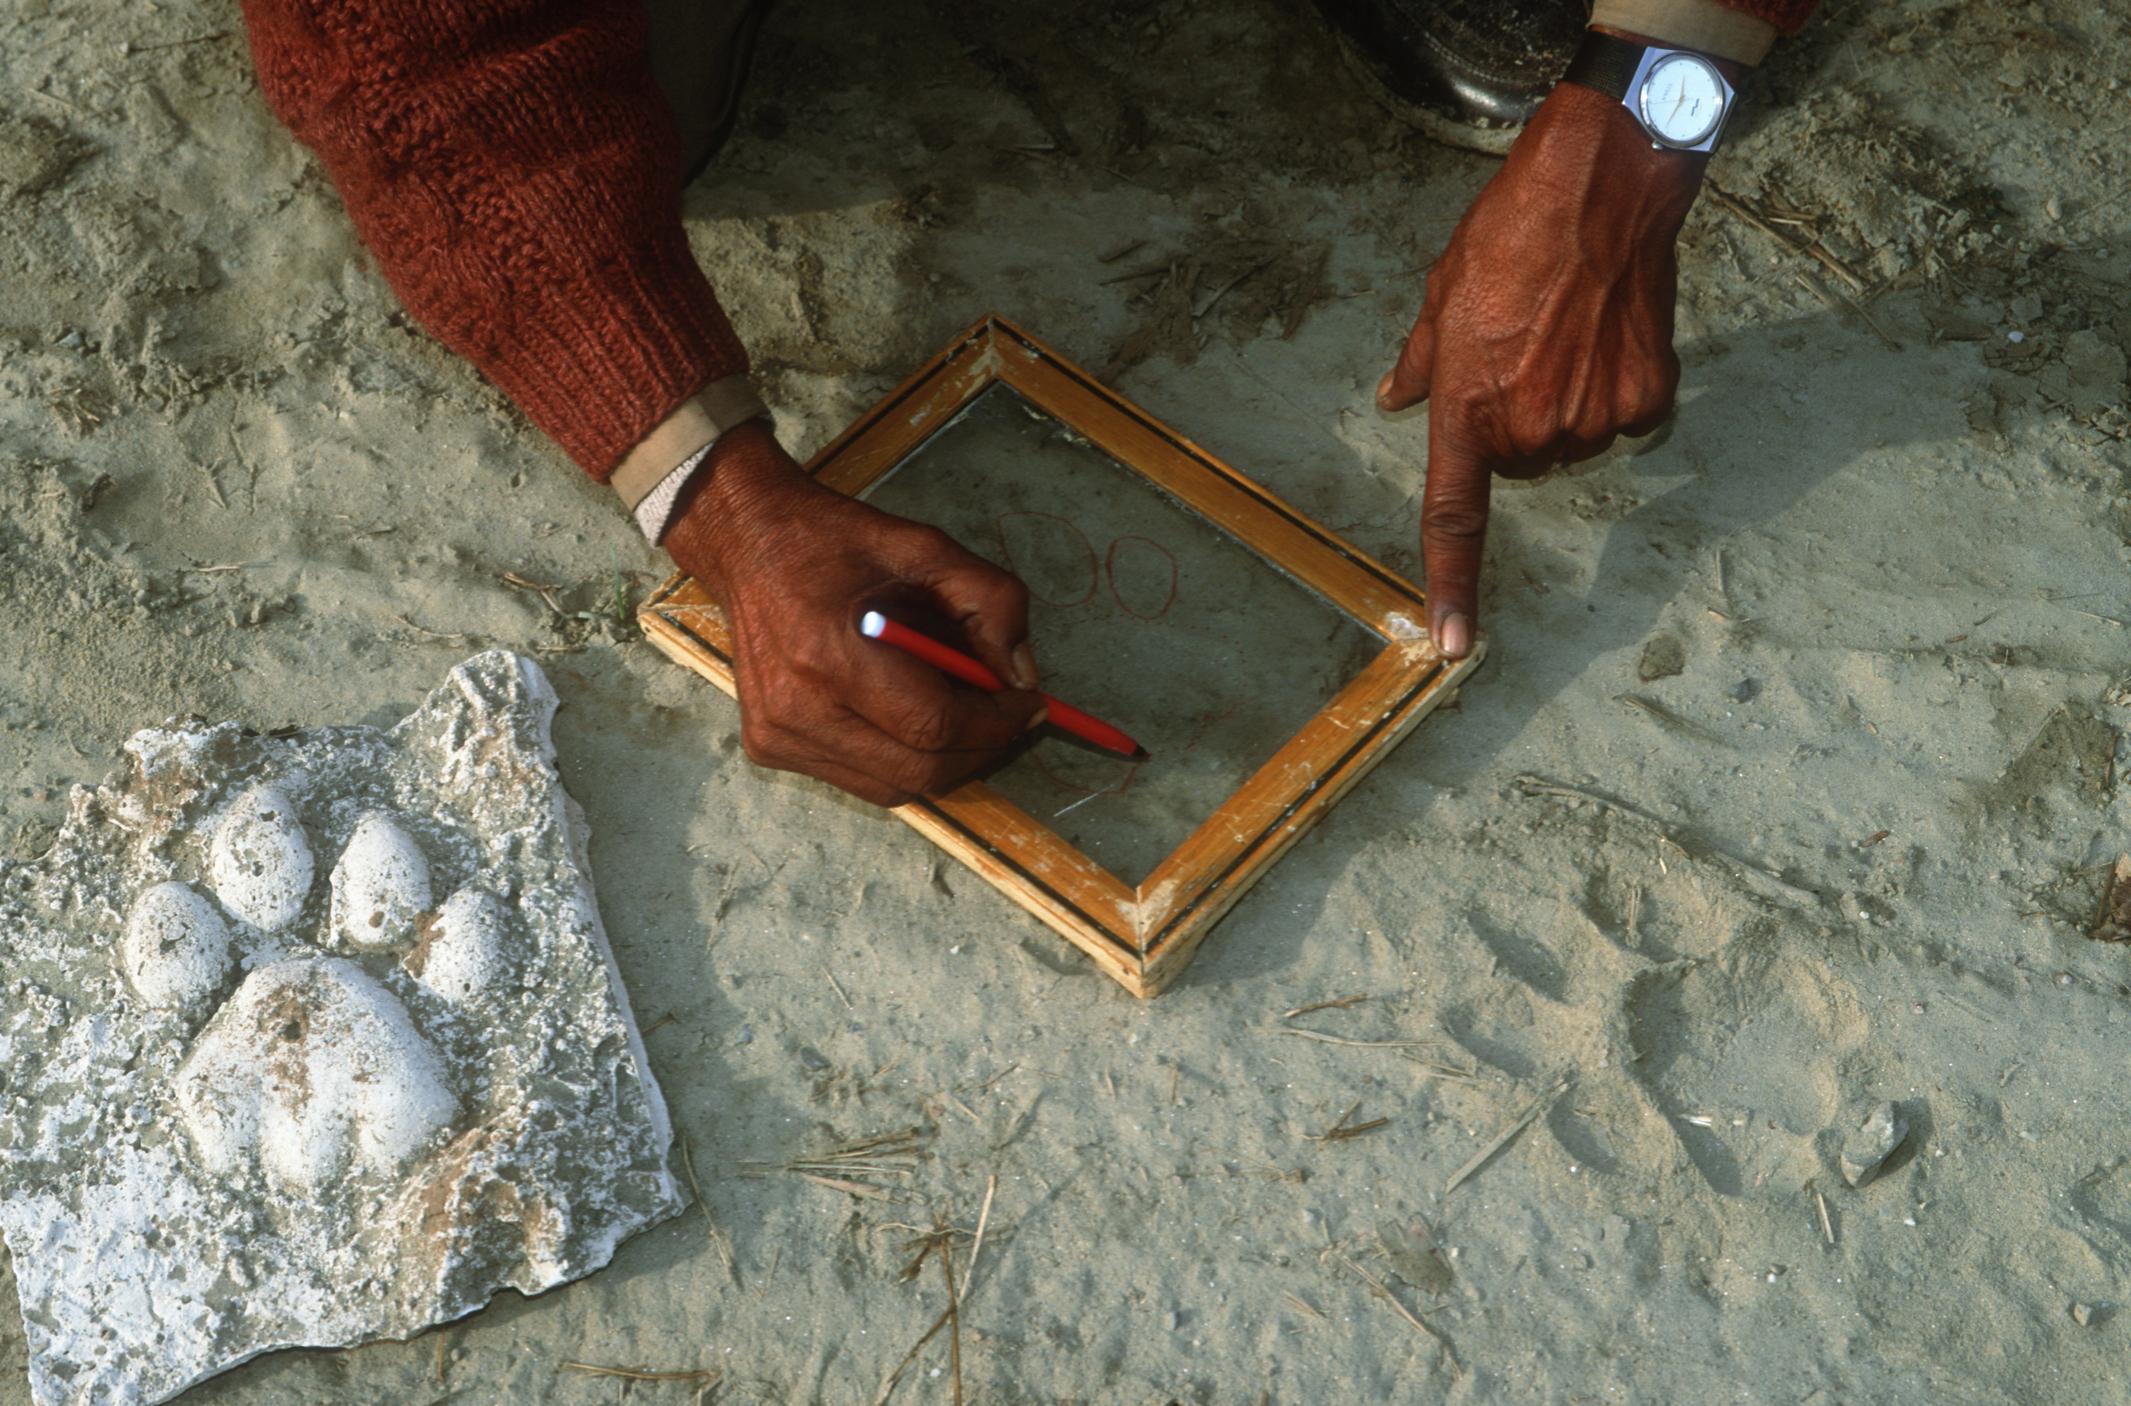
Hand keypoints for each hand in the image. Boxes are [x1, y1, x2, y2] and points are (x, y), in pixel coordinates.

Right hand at [662, 421, 1044, 806]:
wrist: (748, 541)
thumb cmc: (837, 542)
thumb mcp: (927, 548)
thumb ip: (991, 603)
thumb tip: (1023, 677)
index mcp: (830, 653)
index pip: (934, 725)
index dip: (996, 724)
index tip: (1030, 704)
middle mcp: (797, 707)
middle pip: (920, 770)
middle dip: (981, 748)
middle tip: (1008, 717)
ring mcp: (778, 734)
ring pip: (894, 786)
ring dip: (943, 759)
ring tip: (960, 712)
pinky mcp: (768, 747)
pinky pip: (860, 778)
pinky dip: (900, 758)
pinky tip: (903, 714)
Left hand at [1378, 79, 1705, 657]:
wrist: (1602, 190)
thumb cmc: (1512, 235)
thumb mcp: (1442, 298)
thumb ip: (1421, 364)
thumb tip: (1394, 398)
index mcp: (1467, 412)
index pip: (1455, 519)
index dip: (1453, 587)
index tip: (1454, 645)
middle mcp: (1529, 432)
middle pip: (1521, 464)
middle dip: (1518, 420)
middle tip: (1525, 350)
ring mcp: (1592, 421)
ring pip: (1574, 443)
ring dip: (1569, 403)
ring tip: (1568, 330)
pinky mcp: (1647, 402)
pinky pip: (1628, 422)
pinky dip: (1620, 388)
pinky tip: (1611, 333)